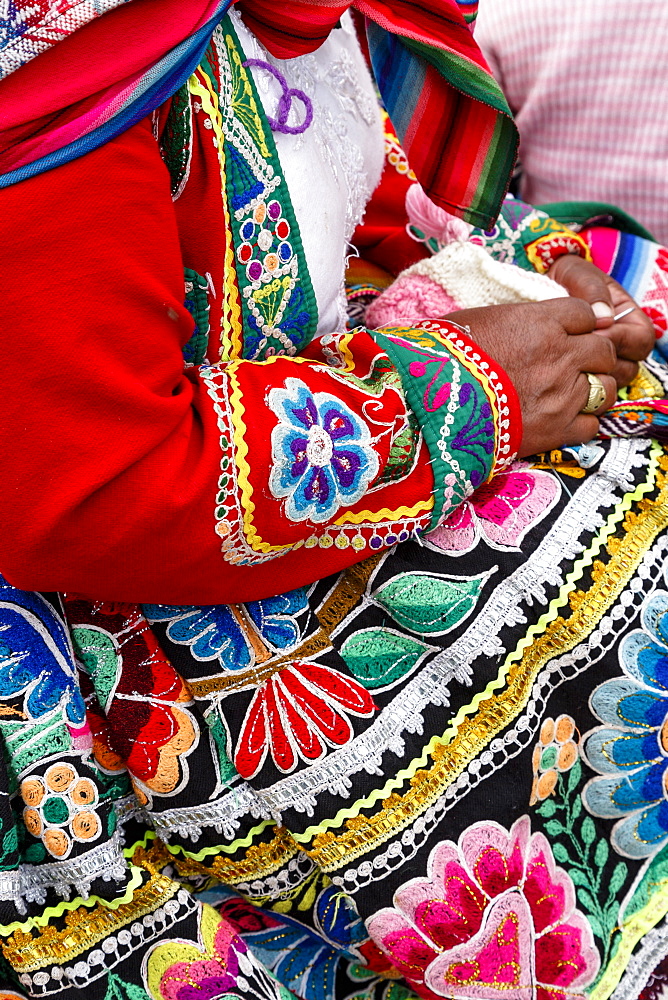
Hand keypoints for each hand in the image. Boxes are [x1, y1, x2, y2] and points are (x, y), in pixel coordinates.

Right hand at [444, 298, 616, 456]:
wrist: (427, 406)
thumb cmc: (441, 358)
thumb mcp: (475, 321)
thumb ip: (513, 320)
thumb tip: (520, 324)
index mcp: (539, 323)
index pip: (585, 314)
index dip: (580, 323)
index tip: (569, 331)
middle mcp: (559, 355)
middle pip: (603, 349)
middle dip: (594, 354)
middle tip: (575, 363)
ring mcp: (562, 395)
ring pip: (606, 387)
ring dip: (594, 388)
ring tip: (572, 393)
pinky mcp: (557, 430)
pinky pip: (593, 425)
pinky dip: (583, 422)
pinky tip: (563, 420)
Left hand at [547, 255, 654, 387]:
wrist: (529, 294)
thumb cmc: (558, 279)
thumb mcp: (574, 273)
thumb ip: (591, 288)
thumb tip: (605, 316)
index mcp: (627, 318)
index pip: (641, 340)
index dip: (621, 340)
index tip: (594, 334)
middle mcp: (618, 344)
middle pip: (629, 368)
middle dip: (605, 363)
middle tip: (577, 354)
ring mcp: (599, 363)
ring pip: (609, 384)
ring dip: (591, 378)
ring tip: (564, 365)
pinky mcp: (579, 376)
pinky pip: (586, 392)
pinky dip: (575, 389)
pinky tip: (555, 377)